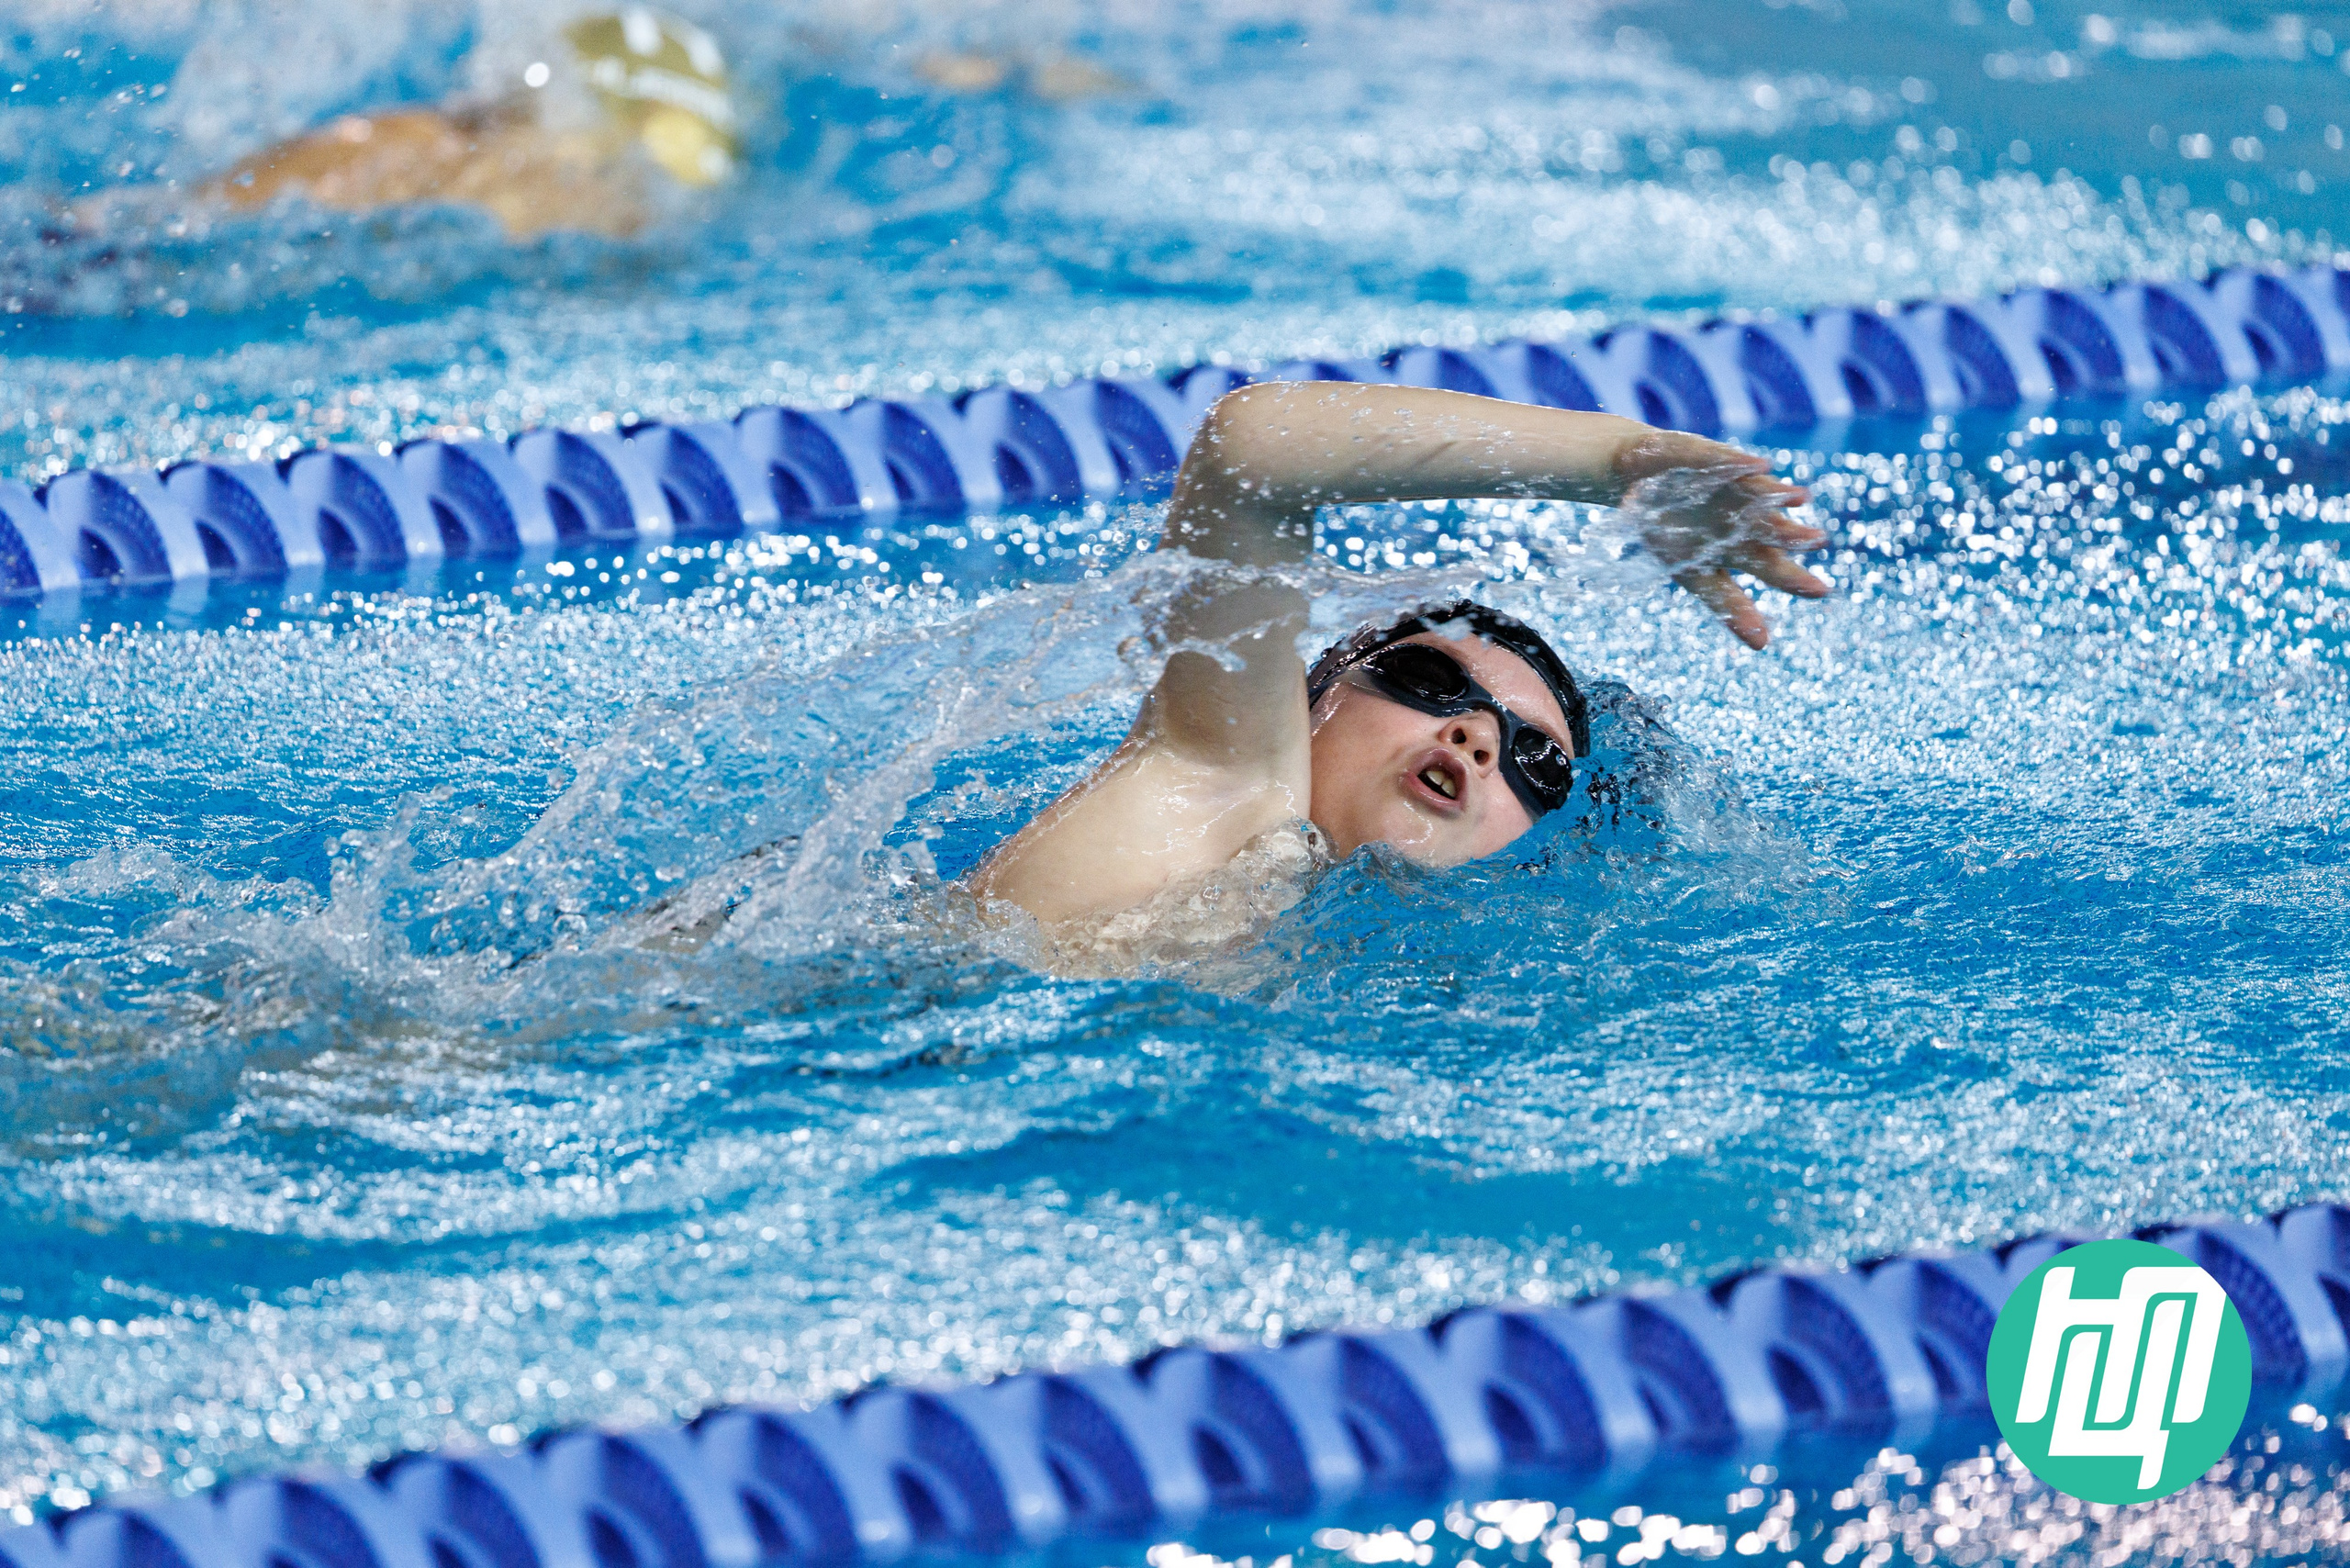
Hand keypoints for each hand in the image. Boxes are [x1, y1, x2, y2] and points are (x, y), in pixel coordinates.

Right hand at [1611, 430, 1827, 649]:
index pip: (1769, 569)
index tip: (1816, 596)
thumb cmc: (1667, 531)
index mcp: (1738, 550)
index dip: (1791, 581)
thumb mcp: (1691, 574)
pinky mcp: (1715, 461)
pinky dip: (1741, 465)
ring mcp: (1732, 490)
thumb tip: (1762, 646)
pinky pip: (1728, 463)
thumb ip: (1727, 607)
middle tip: (1817, 546)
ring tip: (1800, 500)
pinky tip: (1760, 467)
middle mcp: (1743, 520)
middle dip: (1792, 539)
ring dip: (1778, 497)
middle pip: (1772, 533)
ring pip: (1760, 496)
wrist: (1639, 480)